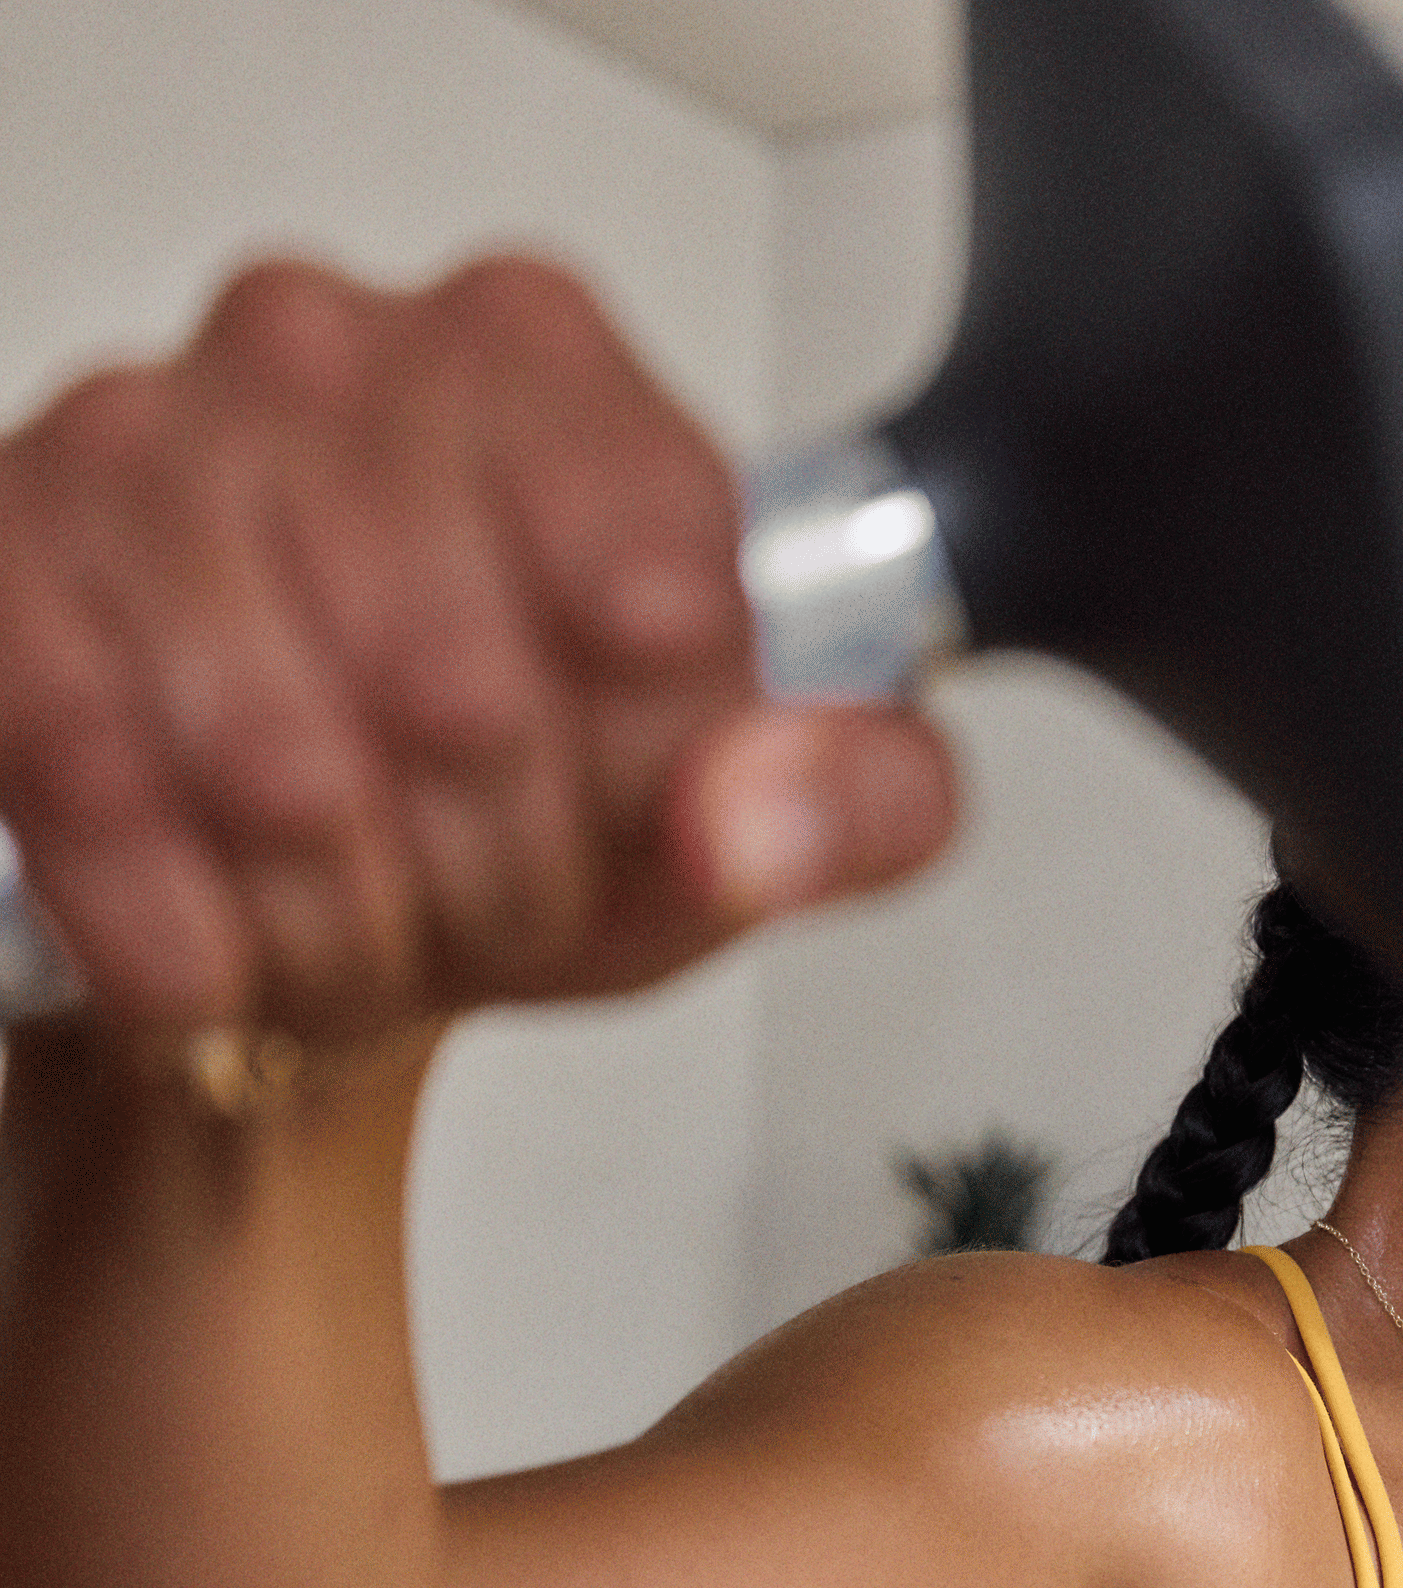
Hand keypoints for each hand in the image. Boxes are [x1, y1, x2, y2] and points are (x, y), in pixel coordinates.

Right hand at [0, 257, 956, 1040]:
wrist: (333, 881)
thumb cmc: (554, 802)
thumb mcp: (773, 806)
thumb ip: (858, 799)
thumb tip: (755, 812)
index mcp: (550, 363)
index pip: (650, 587)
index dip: (645, 772)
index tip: (636, 822)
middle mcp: (335, 348)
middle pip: (460, 692)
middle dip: (496, 875)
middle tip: (493, 913)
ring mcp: (140, 435)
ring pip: (278, 763)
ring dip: (341, 923)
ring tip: (367, 944)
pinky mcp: (3, 555)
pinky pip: (92, 785)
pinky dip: (181, 936)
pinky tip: (226, 966)